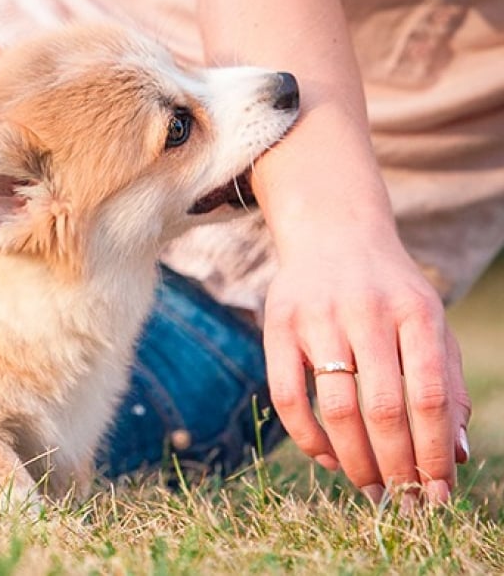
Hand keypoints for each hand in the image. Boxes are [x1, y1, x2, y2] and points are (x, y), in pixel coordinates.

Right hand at [263, 225, 471, 504]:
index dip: (433, 451)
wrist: (332, 233)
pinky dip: (307, 438)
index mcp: (416, 312)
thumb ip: (447, 386)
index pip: (429, 396)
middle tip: (399, 500)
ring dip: (353, 459)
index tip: (437, 493)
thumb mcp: (429, 326)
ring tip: (367, 486)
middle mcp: (367, 312)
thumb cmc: (390, 292)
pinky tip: (327, 458)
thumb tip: (455, 456)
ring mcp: (317, 317)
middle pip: (382, 407)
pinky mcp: (277, 326)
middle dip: (394, 464)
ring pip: (335, 408)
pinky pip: (287, 397)